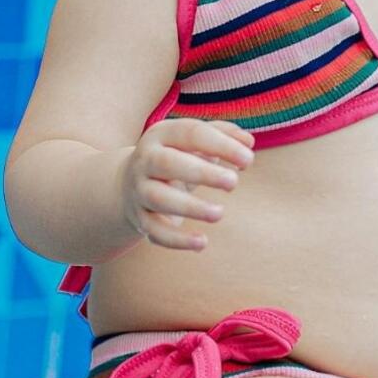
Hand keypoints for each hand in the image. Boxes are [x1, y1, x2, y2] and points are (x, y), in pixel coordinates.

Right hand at [120, 117, 255, 253]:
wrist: (129, 182)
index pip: (191, 134)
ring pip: (160, 198)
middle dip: (202, 173)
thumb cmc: (177, 157)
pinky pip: (155, 231)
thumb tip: (248, 143)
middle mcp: (146, 160)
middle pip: (169, 163)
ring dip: (191, 207)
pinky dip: (177, 240)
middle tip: (233, 182)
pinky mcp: (140, 218)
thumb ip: (224, 135)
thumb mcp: (194, 142)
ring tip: (219, 213)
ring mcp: (140, 190)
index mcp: (162, 134)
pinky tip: (202, 243)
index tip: (248, 160)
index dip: (221, 145)